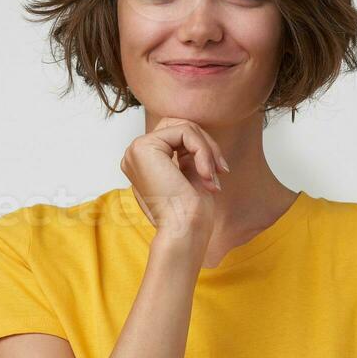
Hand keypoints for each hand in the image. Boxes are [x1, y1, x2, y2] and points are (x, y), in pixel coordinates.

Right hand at [119, 117, 230, 241]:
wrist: (183, 232)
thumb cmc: (190, 212)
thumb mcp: (191, 173)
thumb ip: (188, 151)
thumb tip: (197, 131)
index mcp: (144, 161)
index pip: (177, 135)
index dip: (203, 147)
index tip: (219, 171)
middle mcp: (135, 154)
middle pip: (180, 126)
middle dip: (207, 145)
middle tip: (221, 170)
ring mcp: (136, 149)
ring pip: (184, 127)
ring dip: (208, 149)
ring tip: (215, 174)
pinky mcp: (144, 147)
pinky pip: (185, 132)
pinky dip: (203, 150)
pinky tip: (206, 173)